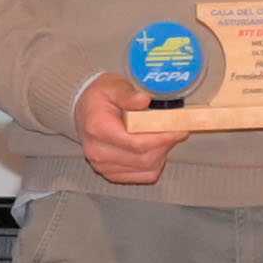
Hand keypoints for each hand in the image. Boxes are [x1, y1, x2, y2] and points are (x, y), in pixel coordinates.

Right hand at [73, 70, 195, 188]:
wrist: (83, 111)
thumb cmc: (99, 98)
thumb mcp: (112, 86)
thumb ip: (127, 94)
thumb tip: (144, 100)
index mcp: (98, 129)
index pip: (136, 143)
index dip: (162, 138)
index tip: (180, 129)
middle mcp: (98, 152)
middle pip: (144, 158)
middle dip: (166, 145)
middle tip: (178, 131)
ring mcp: (103, 166)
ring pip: (146, 168)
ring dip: (163, 154)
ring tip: (166, 136)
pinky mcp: (111, 174)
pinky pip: (143, 176)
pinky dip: (155, 165)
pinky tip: (156, 149)